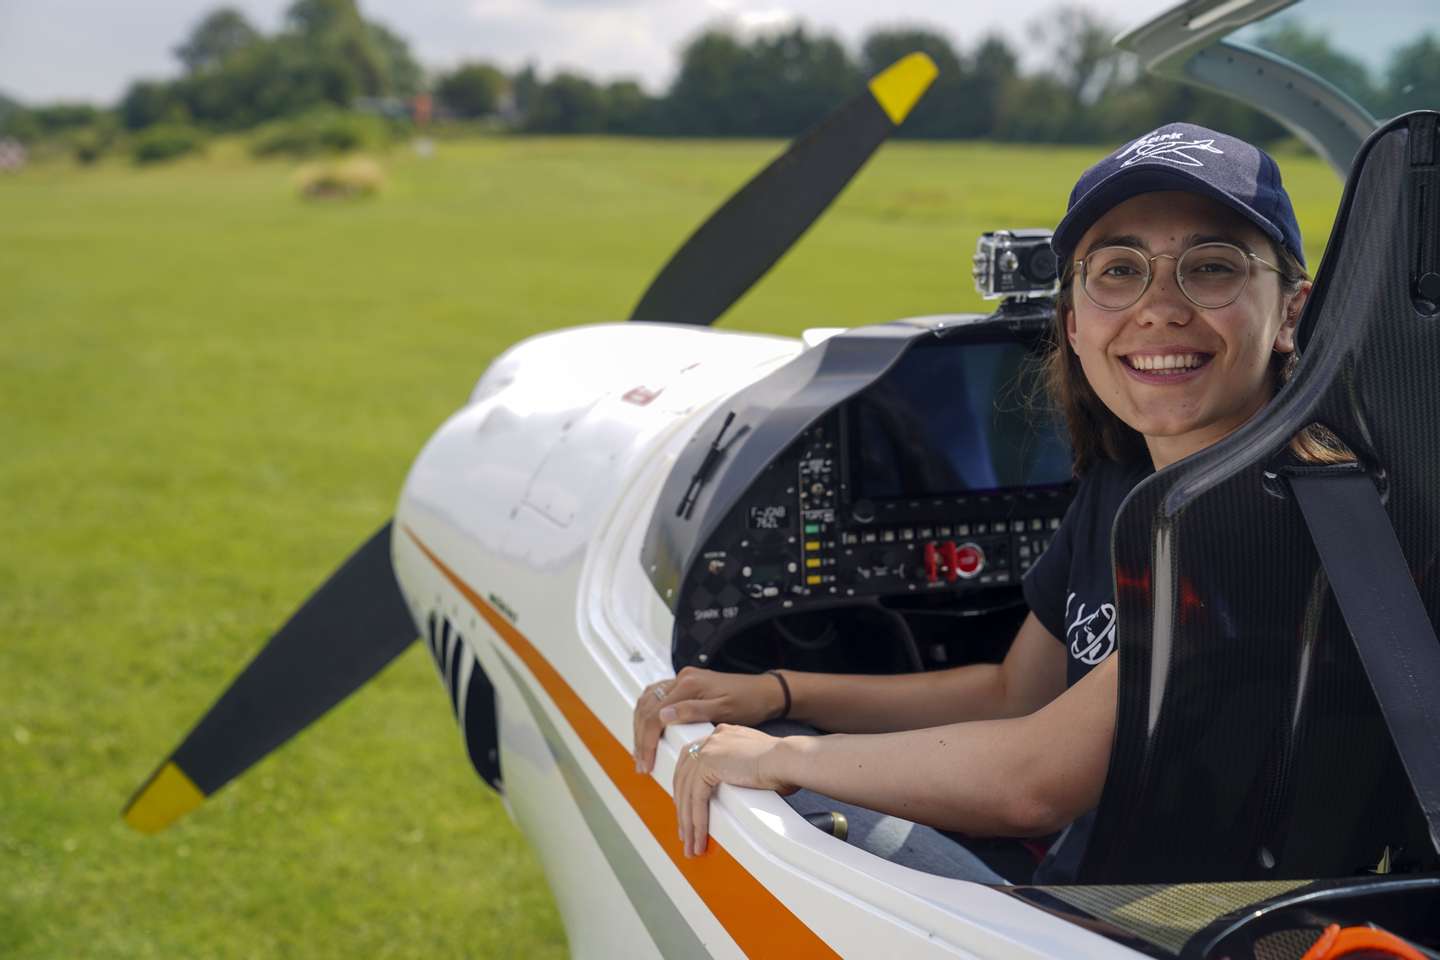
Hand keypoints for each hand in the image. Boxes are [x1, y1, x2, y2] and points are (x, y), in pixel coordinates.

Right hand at [632, 667, 787, 773]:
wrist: (765, 691)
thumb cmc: (749, 702)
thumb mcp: (724, 710)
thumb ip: (692, 711)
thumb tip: (663, 716)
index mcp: (689, 684)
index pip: (654, 715)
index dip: (646, 741)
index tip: (647, 763)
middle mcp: (682, 678)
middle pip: (646, 707)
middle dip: (640, 737)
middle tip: (642, 763)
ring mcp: (682, 679)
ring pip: (647, 700)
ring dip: (640, 725)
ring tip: (641, 751)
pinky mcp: (686, 684)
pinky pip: (656, 697)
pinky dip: (647, 714)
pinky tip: (648, 730)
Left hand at [673, 724, 797, 856]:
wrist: (789, 760)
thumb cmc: (785, 765)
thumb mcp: (755, 764)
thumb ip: (740, 770)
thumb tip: (739, 791)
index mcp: (722, 736)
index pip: (692, 763)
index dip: (687, 789)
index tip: (686, 809)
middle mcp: (712, 739)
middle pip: (684, 778)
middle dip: (683, 809)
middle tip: (686, 833)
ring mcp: (708, 749)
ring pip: (687, 792)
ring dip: (688, 822)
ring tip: (692, 845)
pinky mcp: (708, 764)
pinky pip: (696, 799)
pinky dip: (697, 821)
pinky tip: (699, 838)